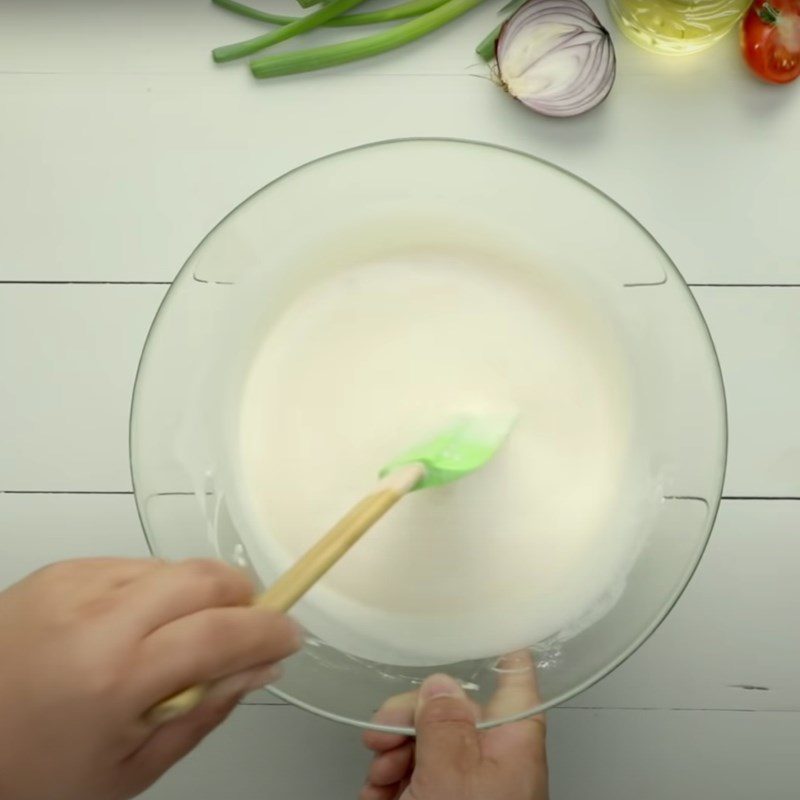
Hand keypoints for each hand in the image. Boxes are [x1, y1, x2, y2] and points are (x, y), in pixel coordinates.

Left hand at [0, 558, 300, 799]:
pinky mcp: (58, 571)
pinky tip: (135, 626)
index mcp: (116, 678)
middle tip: (247, 628)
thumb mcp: (133, 769)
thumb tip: (263, 666)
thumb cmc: (38, 776)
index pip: (221, 633)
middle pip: (203, 577)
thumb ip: (207, 711)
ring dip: (196, 595)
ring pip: (171, 566)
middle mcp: (96, 617)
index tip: (290, 636)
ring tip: (177, 638)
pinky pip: (132, 565)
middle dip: (242, 596)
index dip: (268, 630)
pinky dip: (153, 589)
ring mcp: (73, 585)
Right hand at [360, 657, 547, 799]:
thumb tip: (438, 684)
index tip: (481, 622)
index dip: (500, 648)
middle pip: (451, 712)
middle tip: (382, 736)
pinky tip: (378, 792)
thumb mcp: (449, 776)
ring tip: (379, 778)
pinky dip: (391, 780)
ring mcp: (471, 783)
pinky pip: (415, 774)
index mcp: (513, 742)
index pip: (516, 678)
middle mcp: (495, 758)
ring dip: (392, 755)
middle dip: (407, 721)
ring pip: (427, 744)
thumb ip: (443, 724)